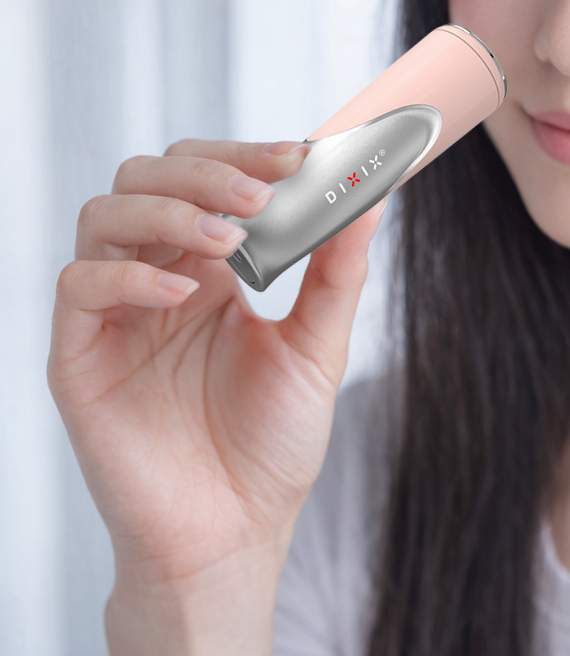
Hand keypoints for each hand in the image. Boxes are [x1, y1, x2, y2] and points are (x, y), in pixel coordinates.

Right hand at [48, 139, 385, 653]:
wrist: (236, 532)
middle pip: (151, 177)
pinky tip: (184, 293)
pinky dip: (128, 275)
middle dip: (206, 171)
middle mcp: (159, 277)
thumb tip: (371, 192)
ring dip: (170, 211)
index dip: (248, 155)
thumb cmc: (273, 443)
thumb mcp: (318, 347)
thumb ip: (337, 270)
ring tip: (228, 237)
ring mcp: (116, 313)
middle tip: (261, 192)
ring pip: (107, 216)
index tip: (301, 155)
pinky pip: (80, 287)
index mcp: (212, 268)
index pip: (208, 177)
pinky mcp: (80, 355)